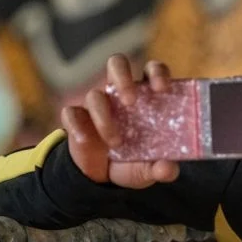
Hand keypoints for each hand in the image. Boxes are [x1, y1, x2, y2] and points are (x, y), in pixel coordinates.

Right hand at [60, 54, 179, 188]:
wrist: (102, 177)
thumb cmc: (133, 161)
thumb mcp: (148, 168)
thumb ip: (160, 168)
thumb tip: (169, 170)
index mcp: (145, 95)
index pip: (151, 70)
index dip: (157, 72)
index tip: (162, 89)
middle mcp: (119, 93)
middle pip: (117, 64)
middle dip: (122, 78)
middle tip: (130, 101)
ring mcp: (97, 103)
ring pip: (95, 94)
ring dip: (104, 117)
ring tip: (115, 143)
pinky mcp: (76, 118)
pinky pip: (71, 112)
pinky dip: (77, 126)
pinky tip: (85, 140)